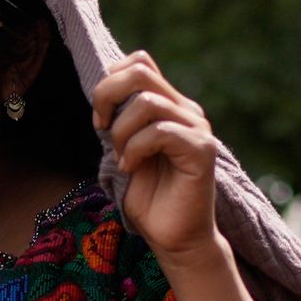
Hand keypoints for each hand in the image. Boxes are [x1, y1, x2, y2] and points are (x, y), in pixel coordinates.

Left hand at [95, 51, 221, 264]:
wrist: (175, 238)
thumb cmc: (149, 200)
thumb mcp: (124, 151)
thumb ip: (120, 120)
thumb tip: (102, 94)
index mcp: (169, 106)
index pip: (140, 62)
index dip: (110, 81)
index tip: (99, 120)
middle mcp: (186, 110)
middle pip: (141, 70)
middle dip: (107, 95)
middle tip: (101, 129)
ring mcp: (196, 127)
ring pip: (147, 101)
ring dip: (122, 132)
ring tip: (123, 158)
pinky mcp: (201, 149)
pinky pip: (160, 132)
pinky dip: (135, 149)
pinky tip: (131, 169)